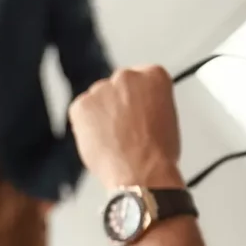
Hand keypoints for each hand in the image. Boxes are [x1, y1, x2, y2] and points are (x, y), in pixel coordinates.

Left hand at [68, 67, 183, 187]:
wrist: (142, 170)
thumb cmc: (158, 151)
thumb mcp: (165, 114)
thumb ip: (148, 101)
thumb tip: (131, 105)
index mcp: (154, 75)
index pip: (140, 77)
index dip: (136, 98)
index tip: (137, 110)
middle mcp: (126, 76)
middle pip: (116, 87)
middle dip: (116, 104)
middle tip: (125, 128)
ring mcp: (101, 89)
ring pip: (96, 100)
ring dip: (100, 114)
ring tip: (114, 139)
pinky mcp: (80, 105)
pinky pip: (80, 113)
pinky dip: (84, 125)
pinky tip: (100, 140)